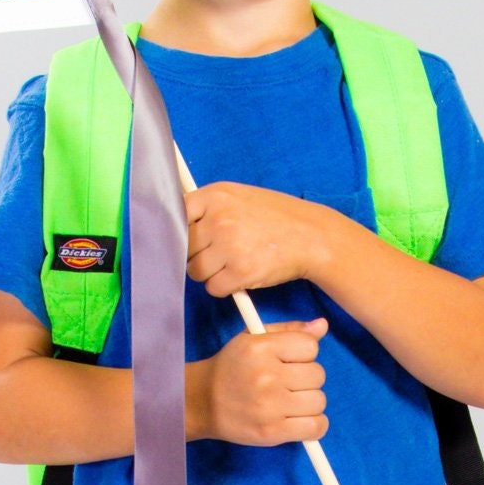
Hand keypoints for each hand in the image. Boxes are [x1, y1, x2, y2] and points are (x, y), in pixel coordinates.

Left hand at [185, 183, 335, 294]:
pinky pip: (213, 288)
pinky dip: (224, 287)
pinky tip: (240, 275)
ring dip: (209, 273)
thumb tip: (173, 225)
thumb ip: (208, 207)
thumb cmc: (274, 217)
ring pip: (195, 271)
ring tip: (231, 263)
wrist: (310, 236)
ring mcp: (229, 246)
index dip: (176, 232)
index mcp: (216, 195)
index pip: (174, 215)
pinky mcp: (240, 272)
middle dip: (196, 255)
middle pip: (183, 248)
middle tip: (218, 253)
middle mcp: (219, 219)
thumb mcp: (239, 197)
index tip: (182, 239)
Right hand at [204, 319, 329, 446]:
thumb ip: (288, 330)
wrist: (201, 402)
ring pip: (319, 401)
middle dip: (306, 379)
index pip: (310, 346)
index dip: (304, 354)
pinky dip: (314, 426)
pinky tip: (300, 420)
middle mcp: (266, 375)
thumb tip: (322, 326)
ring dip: (309, 403)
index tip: (290, 361)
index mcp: (261, 348)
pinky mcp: (272, 432)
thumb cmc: (230, 368)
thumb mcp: (252, 339)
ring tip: (290, 403)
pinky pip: (315, 428)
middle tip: (288, 384)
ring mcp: (270, 406)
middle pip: (317, 375)